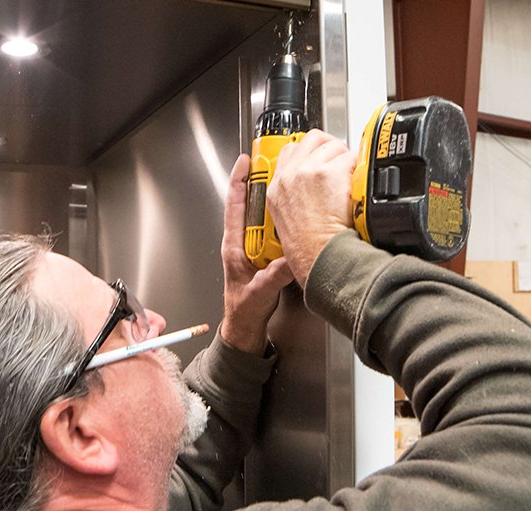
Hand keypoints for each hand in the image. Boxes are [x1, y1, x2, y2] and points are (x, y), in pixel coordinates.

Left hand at [220, 154, 294, 353]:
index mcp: (234, 246)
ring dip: (274, 201)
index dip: (239, 182)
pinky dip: (283, 220)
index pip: (234, 206)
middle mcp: (242, 243)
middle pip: (249, 205)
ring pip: (262, 217)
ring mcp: (253, 249)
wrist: (246, 329)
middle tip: (274, 164)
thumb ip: (274, 276)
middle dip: (260, 183)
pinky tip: (296, 217)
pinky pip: (273, 232)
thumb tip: (290, 258)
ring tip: (288, 184)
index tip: (245, 161)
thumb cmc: (244, 311)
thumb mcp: (260, 292)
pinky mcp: (264, 256)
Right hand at [266, 129, 356, 284]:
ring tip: (349, 177)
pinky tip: (355, 184)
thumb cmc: (307, 246)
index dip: (308, 150)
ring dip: (345, 158)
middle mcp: (290, 175)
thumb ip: (293, 194)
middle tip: (339, 160)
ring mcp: (309, 171)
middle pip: (311, 140)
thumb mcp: (285, 218)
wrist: (319, 253)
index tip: (319, 157)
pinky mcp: (330, 173)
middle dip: (329, 146)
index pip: (289, 150)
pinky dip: (357, 167)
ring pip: (333, 146)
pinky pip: (351, 157)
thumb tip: (310, 185)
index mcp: (277, 187)